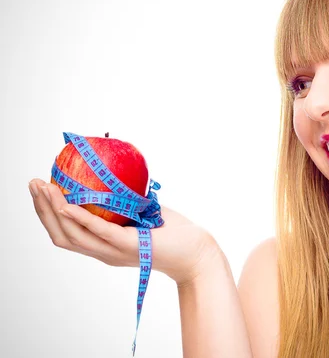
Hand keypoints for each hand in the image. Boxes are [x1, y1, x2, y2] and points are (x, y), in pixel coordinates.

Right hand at [29, 178, 219, 286]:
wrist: (197, 253)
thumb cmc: (174, 233)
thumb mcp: (144, 213)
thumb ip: (127, 200)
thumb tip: (115, 173)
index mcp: (104, 246)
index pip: (66, 233)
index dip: (48, 214)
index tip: (40, 190)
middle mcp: (103, 252)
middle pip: (61, 234)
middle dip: (42, 209)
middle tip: (34, 183)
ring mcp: (114, 251)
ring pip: (73, 234)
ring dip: (53, 209)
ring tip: (43, 187)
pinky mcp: (127, 245)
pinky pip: (98, 231)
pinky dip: (80, 217)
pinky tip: (67, 203)